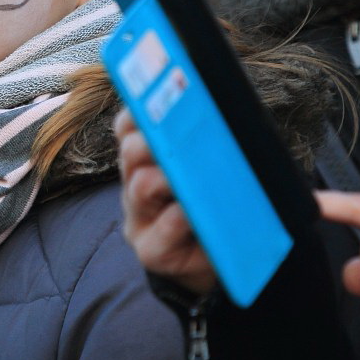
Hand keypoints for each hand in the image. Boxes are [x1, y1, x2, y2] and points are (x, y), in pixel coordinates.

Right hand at [115, 108, 215, 294]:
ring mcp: (139, 219)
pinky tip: (193, 213)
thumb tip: (230, 110)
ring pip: (139, 187)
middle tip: (176, 136)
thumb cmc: (214, 207)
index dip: (138, 111)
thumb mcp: (207, 172)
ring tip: (186, 175)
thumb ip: (208, 147)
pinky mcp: (150, 251)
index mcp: (146, 158)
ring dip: (163, 177)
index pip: (129, 126)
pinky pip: (159, 232)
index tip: (158, 97)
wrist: (213, 262)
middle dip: (151, 141)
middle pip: (130, 152)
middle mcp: (135, 183)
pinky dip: (177, 220)